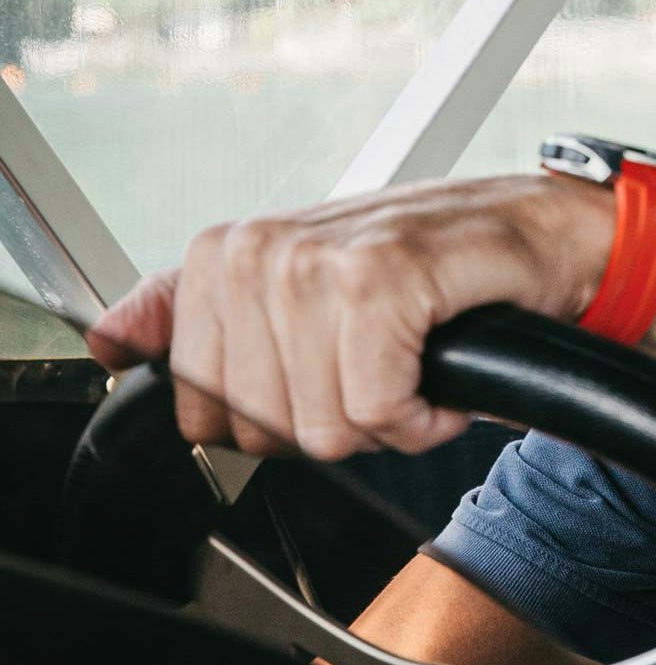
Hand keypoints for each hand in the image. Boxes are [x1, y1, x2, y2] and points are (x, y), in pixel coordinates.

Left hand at [86, 173, 613, 460]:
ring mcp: (316, 260)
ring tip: (415, 356)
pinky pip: (376, 409)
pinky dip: (423, 413)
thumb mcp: (302, 284)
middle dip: (335, 418)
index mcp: (226, 254)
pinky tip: (441, 366)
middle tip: (384, 359)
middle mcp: (259, 249)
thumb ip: (192, 310)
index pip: (198, 412)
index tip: (330, 365)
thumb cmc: (431, 265)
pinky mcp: (380, 278)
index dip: (278, 414)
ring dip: (387, 415)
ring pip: (319, 427)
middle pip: (258, 428)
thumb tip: (104, 339)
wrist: (540, 236)